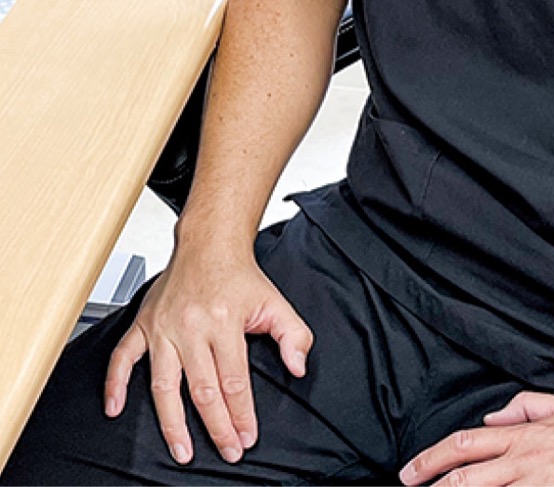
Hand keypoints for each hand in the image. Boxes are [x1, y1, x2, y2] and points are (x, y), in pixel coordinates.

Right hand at [103, 245, 312, 466]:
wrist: (209, 244)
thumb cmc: (240, 276)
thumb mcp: (276, 301)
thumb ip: (294, 334)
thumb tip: (298, 367)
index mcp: (224, 321)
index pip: (233, 380)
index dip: (241, 414)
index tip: (247, 436)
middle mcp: (191, 327)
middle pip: (202, 389)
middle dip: (216, 426)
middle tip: (226, 450)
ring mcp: (163, 327)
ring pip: (164, 385)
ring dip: (172, 423)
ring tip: (182, 450)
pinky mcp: (143, 323)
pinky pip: (122, 357)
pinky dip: (115, 384)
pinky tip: (115, 409)